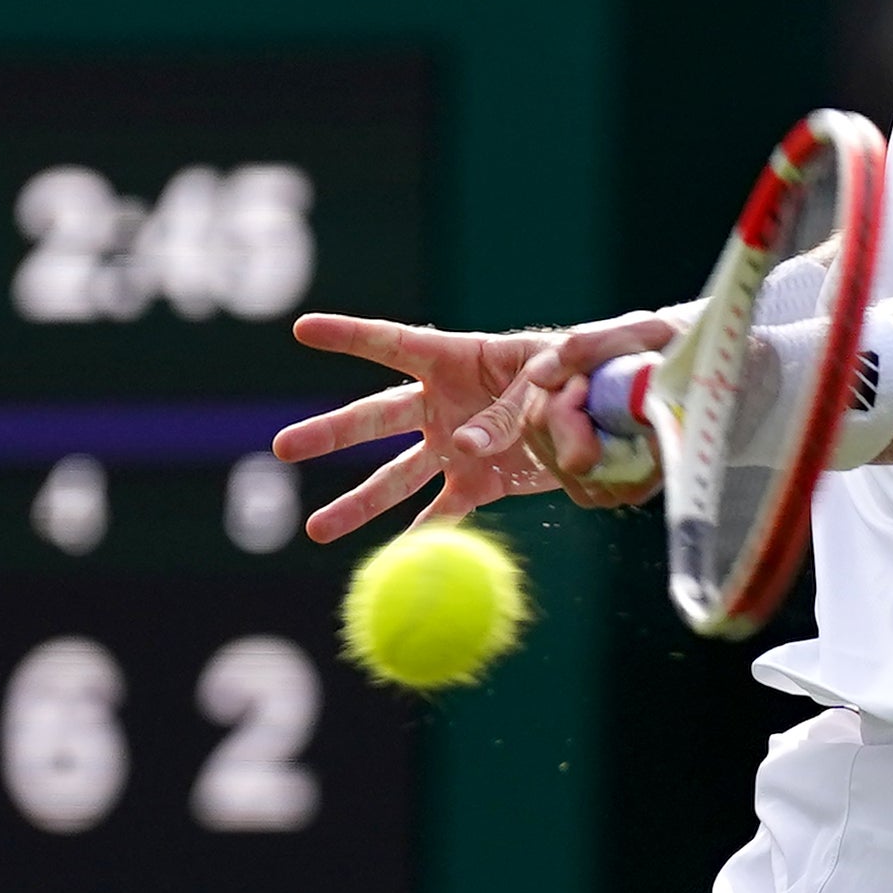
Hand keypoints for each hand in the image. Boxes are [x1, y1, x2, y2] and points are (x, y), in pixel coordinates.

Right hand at [276, 308, 664, 539]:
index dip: (348, 335)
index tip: (302, 330)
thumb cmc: (581, 371)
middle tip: (281, 449)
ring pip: (396, 476)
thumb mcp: (553, 378)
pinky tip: (394, 563)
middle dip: (328, 434)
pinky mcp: (481, 482)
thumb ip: (510, 410)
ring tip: (316, 530)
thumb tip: (465, 447)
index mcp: (457, 357)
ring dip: (358, 504)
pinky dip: (425, 538)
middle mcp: (444, 401)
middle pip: (374, 418)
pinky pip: (445, 513)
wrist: (611, 409)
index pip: (392, 343)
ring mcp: (456, 444)